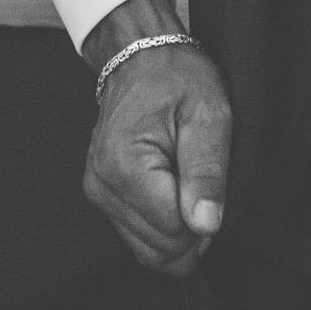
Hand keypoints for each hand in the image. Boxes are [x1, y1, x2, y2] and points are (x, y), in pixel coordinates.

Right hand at [81, 6, 231, 275]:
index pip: (174, 230)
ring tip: (189, 186)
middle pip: (160, 248)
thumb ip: (208, 172)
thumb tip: (206, 225)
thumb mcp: (208, 115)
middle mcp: (102, 184)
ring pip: (149, 250)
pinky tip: (174, 195)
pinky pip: (138, 237)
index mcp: (124, 165)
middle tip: (204, 186)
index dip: (204, 216)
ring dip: (178, 231)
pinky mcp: (102, 196)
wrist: (142, 59)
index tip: (211, 182)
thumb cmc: (177, 79)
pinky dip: (163, 227)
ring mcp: (98, 193)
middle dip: (192, 229)